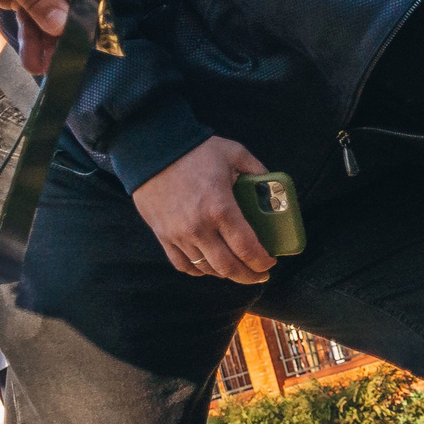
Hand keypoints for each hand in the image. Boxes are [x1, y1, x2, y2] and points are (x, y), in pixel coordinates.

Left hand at [0, 0, 73, 70]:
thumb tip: (64, 25)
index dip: (83, 7)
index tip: (80, 36)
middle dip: (62, 30)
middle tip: (60, 58)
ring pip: (50, 14)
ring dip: (46, 40)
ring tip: (40, 65)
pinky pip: (33, 18)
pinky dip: (32, 37)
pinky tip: (33, 59)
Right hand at [133, 137, 277, 283]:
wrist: (152, 148)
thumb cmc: (194, 150)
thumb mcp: (234, 152)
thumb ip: (257, 169)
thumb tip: (272, 185)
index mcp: (221, 209)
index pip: (247, 248)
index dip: (262, 262)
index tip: (270, 263)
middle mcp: (200, 228)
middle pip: (228, 267)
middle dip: (248, 275)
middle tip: (259, 275)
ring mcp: (179, 235)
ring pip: (206, 269)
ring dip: (225, 273)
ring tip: (236, 268)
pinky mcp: (163, 235)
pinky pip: (182, 264)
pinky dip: (198, 270)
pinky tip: (209, 267)